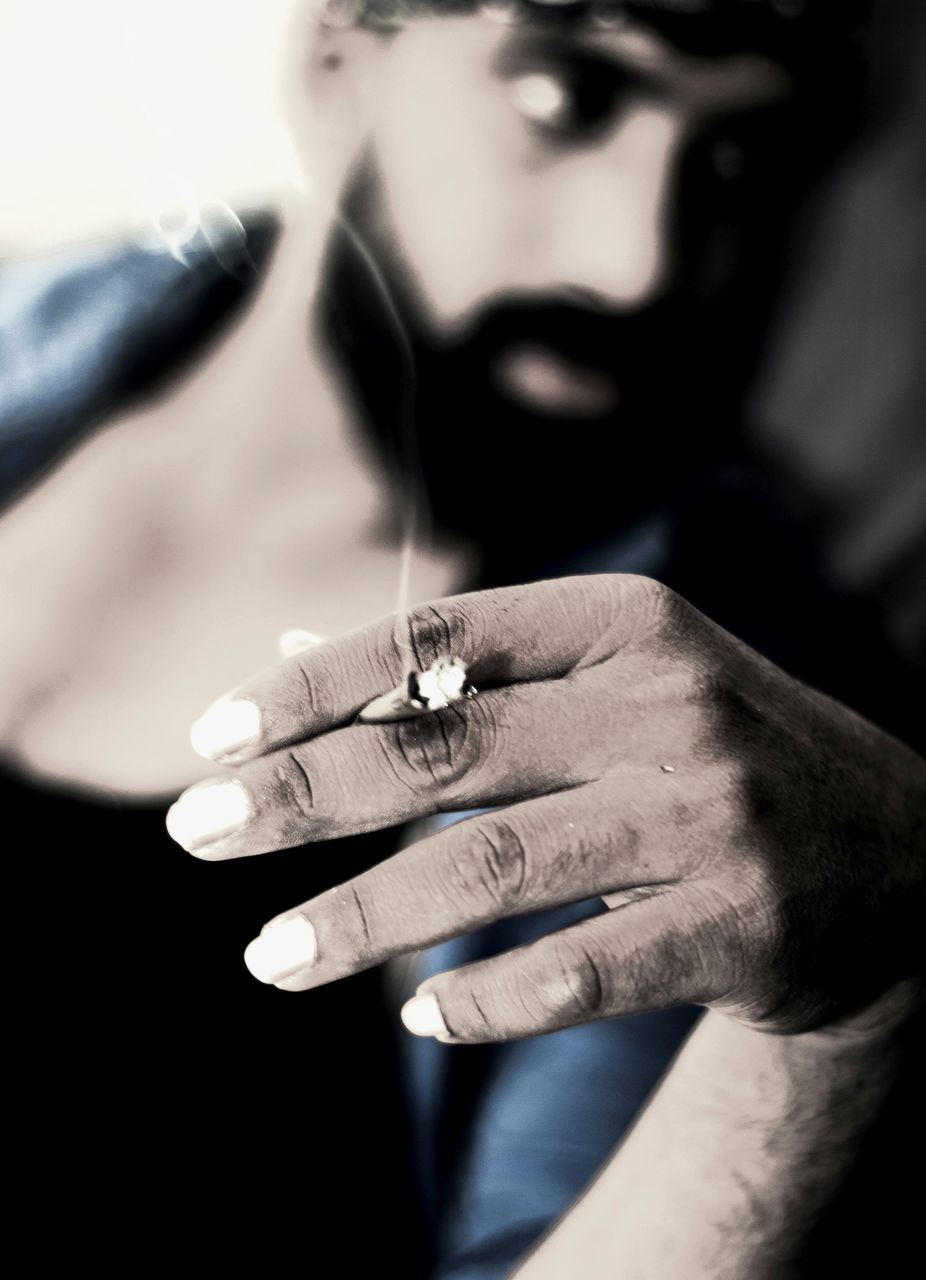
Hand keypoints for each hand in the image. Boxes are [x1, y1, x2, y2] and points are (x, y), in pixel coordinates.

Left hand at [167, 575, 925, 1040]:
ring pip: (497, 868)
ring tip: (266, 958)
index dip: (314, 683)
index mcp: (624, 624)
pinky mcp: (745, 923)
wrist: (894, 855)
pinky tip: (419, 1019)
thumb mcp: (608, 679)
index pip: (436, 634)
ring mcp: (712, 814)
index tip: (212, 736)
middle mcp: (668, 705)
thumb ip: (459, 670)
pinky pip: (587, 971)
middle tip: (194, 831)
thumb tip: (290, 653)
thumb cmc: (707, 752)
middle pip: (446, 747)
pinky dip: (490, 1001)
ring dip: (366, 921)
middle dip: (305, 793)